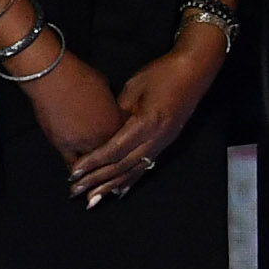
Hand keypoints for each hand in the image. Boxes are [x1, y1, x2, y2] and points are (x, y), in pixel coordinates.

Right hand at [20, 49, 122, 174]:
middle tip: (116, 179)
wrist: (55, 77)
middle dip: (114, 166)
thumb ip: (109, 105)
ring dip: (96, 175)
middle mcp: (104, 136)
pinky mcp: (63, 145)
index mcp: (118, 120)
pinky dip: (77, 172)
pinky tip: (78, 179)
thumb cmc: (81, 77)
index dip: (126, 147)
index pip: (127, 140)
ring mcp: (84, 142)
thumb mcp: (105, 90)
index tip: (127, 154)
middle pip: (112, 157)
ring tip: (98, 186)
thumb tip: (107, 108)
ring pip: (94, 166)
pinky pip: (72, 164)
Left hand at [69, 28, 217, 200]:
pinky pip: (146, 166)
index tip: (74, 172)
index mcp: (147, 122)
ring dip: (112, 185)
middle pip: (123, 165)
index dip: (93, 163)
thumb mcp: (134, 88)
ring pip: (135, 170)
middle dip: (98, 180)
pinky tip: (120, 191)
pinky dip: (131, 180)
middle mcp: (157, 137)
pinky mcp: (166, 141)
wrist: (195, 69)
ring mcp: (164, 141)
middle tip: (76, 192)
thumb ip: (118, 113)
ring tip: (94, 199)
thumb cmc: (162, 73)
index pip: (115, 149)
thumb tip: (102, 132)